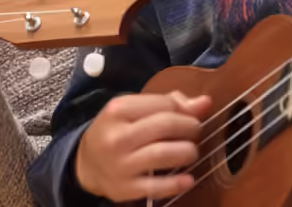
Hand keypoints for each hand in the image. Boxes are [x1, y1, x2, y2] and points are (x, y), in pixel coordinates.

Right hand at [75, 91, 211, 201]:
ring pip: (164, 153)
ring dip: (188, 152)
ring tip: (191, 152)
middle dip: (190, 128)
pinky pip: (158, 186)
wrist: (86, 165)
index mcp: (118, 110)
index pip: (164, 104)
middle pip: (166, 125)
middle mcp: (117, 136)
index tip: (190, 116)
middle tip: (195, 133)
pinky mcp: (126, 188)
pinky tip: (188, 179)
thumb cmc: (116, 132)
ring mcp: (121, 164)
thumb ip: (168, 103)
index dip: (185, 110)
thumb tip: (205, 102)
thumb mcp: (132, 110)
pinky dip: (178, 183)